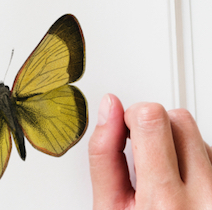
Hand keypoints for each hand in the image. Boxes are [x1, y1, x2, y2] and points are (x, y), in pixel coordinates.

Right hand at [89, 94, 211, 208]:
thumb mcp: (108, 207)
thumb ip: (104, 154)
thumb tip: (110, 106)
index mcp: (164, 201)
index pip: (152, 119)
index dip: (132, 117)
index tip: (127, 131)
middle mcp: (204, 198)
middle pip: (179, 119)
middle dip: (155, 127)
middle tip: (144, 154)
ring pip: (198, 134)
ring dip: (177, 144)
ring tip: (164, 173)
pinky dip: (195, 159)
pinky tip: (183, 180)